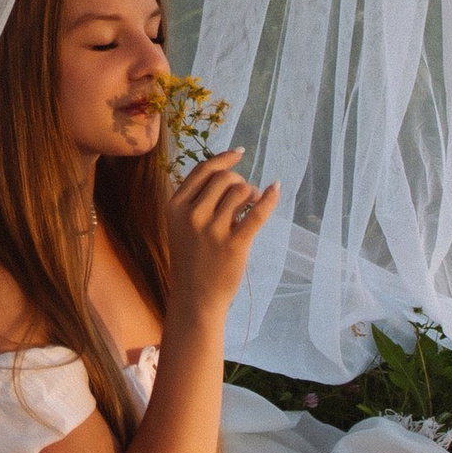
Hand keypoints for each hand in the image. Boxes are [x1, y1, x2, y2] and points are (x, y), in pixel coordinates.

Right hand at [165, 148, 278, 318]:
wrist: (194, 299)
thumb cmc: (191, 260)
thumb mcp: (181, 226)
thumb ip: (196, 199)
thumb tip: (227, 170)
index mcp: (175, 208)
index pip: (202, 171)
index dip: (224, 159)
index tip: (240, 153)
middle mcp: (192, 216)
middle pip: (225, 178)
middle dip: (239, 181)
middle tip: (244, 197)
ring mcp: (213, 231)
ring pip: (241, 191)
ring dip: (252, 193)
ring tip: (251, 206)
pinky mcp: (234, 245)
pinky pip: (258, 212)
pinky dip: (270, 197)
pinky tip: (276, 188)